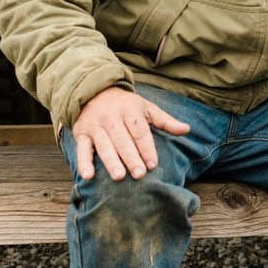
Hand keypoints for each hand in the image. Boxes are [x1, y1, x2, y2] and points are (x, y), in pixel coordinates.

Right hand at [71, 86, 190, 181]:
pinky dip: (83, 162)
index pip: (140, 132)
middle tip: (139, 174)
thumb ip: (165, 120)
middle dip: (131, 157)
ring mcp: (95, 126)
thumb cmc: (125, 104)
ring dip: (111, 161)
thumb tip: (187, 129)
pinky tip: (88, 176)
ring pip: (104, 145)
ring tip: (119, 177)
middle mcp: (111, 117)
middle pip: (122, 140)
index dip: (147, 148)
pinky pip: (82, 149)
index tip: (153, 164)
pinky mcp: (81, 133)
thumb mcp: (146, 108)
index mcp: (129, 110)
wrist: (93, 90)